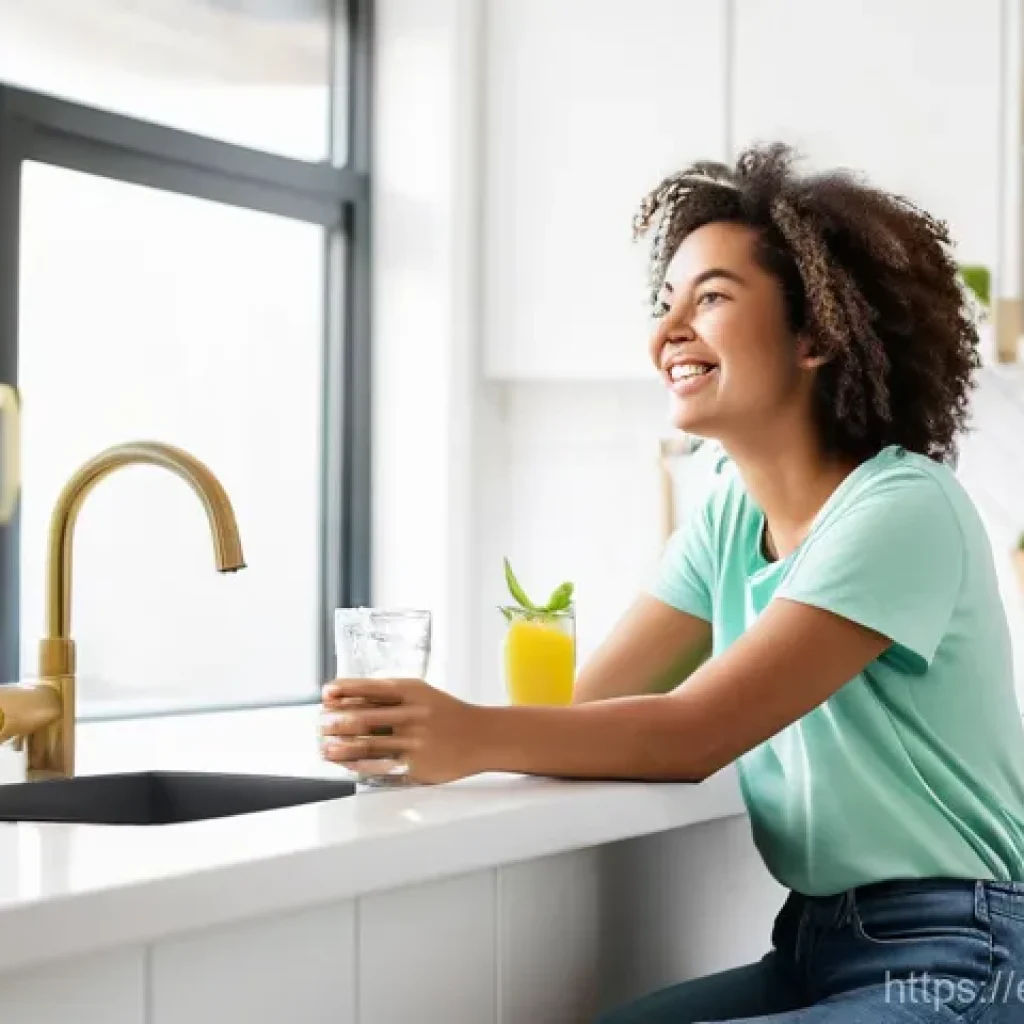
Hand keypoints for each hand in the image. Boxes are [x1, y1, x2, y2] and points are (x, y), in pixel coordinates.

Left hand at [320, 678, 487, 784]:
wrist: (481, 736)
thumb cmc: (446, 714)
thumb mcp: (422, 694)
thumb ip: (390, 695)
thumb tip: (349, 698)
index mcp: (413, 691)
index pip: (371, 688)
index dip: (344, 690)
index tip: (325, 694)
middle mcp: (413, 714)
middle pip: (364, 717)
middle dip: (336, 721)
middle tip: (319, 724)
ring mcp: (415, 741)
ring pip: (368, 744)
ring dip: (340, 747)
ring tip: (323, 747)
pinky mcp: (417, 765)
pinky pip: (381, 766)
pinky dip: (359, 765)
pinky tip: (346, 764)